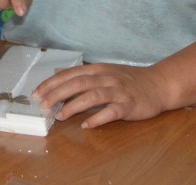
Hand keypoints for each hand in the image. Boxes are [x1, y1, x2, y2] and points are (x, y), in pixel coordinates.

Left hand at [32, 63, 169, 128]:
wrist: (159, 84)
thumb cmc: (128, 79)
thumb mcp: (103, 71)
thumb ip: (80, 73)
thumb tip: (56, 73)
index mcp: (98, 69)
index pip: (70, 74)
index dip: (52, 83)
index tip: (36, 93)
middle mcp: (106, 78)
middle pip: (78, 83)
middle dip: (57, 93)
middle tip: (43, 104)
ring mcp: (118, 91)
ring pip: (93, 96)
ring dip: (74, 106)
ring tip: (60, 115)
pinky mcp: (128, 105)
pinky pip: (111, 112)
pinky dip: (97, 118)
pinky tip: (86, 125)